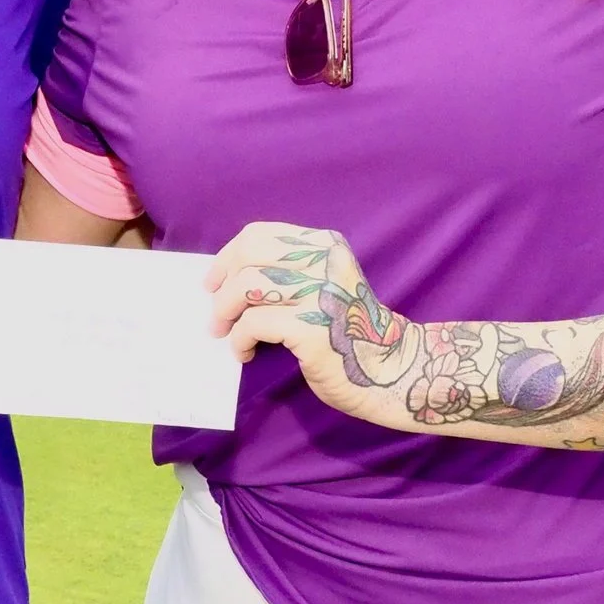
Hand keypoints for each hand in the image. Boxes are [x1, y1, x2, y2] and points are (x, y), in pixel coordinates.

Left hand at [208, 221, 427, 426]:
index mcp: (324, 245)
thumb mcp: (324, 283)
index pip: (258, 235)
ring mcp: (319, 294)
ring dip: (224, 313)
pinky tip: (246, 352)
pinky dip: (239, 339)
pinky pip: (253, 324)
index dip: (227, 258)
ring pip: (246, 286)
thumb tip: (224, 279)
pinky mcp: (311, 329)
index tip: (213, 282)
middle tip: (217, 314)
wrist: (389, 368)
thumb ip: (287, 271)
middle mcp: (323, 262)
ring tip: (225, 333)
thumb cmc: (346, 329)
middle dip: (222, 286)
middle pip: (247, 257)